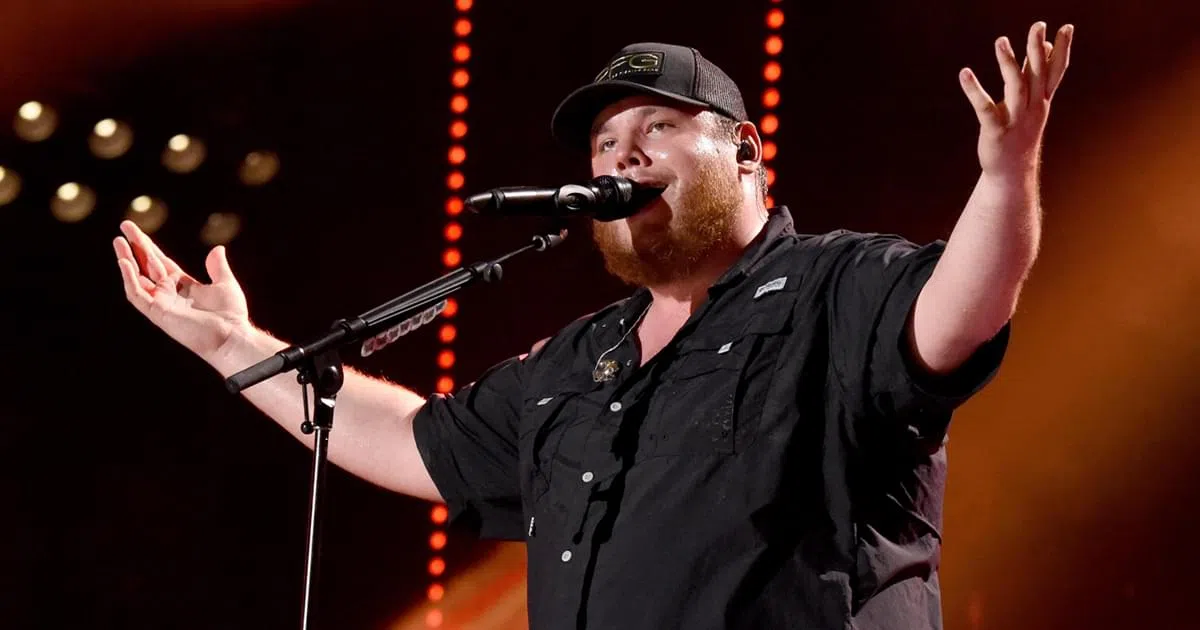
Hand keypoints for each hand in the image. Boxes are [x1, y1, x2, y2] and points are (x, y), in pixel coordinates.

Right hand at [114, 220, 250, 360]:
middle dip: (135, 246)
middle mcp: (168, 292)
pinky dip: (129, 279)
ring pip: (137, 277)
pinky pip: (137, 295)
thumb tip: (217, 248)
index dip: (148, 246)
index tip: (136, 231)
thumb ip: (218, 267)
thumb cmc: (231, 314)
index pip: (160, 261)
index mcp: (182, 284)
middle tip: (124, 225)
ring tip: (118, 240)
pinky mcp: (157, 312)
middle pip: (147, 264)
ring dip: (127, 259)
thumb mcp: (225, 284)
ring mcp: (161, 302)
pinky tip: (124, 262)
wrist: (230, 336)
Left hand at [959, 21, 1073, 178]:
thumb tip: (1044, 45)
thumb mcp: (1032, 102)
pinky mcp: (995, 131)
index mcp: (1041, 100)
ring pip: (1016, 88)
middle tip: (1037, 25)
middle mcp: (1032, 108)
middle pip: (1037, 75)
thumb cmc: (1020, 131)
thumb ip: (1035, 73)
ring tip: (1001, 41)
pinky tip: (965, 73)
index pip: (1055, 71)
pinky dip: (975, 91)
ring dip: (1009, 63)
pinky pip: (985, 109)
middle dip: (1037, 50)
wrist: (1012, 171)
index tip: (1066, 26)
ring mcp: (1015, 120)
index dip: (1061, 50)